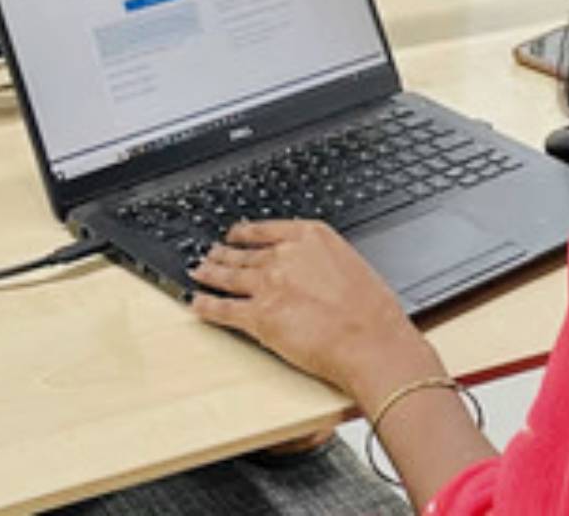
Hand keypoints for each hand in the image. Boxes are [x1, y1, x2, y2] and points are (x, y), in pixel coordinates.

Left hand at [190, 219, 431, 397]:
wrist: (371, 340)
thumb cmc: (371, 309)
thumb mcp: (347, 263)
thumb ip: (319, 259)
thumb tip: (307, 268)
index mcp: (309, 236)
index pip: (265, 229)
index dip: (244, 233)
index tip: (234, 233)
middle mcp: (284, 255)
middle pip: (244, 253)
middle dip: (224, 254)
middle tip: (210, 253)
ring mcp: (268, 284)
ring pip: (228, 276)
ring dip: (210, 274)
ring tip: (199, 271)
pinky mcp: (258, 316)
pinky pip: (223, 309)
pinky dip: (206, 307)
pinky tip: (197, 303)